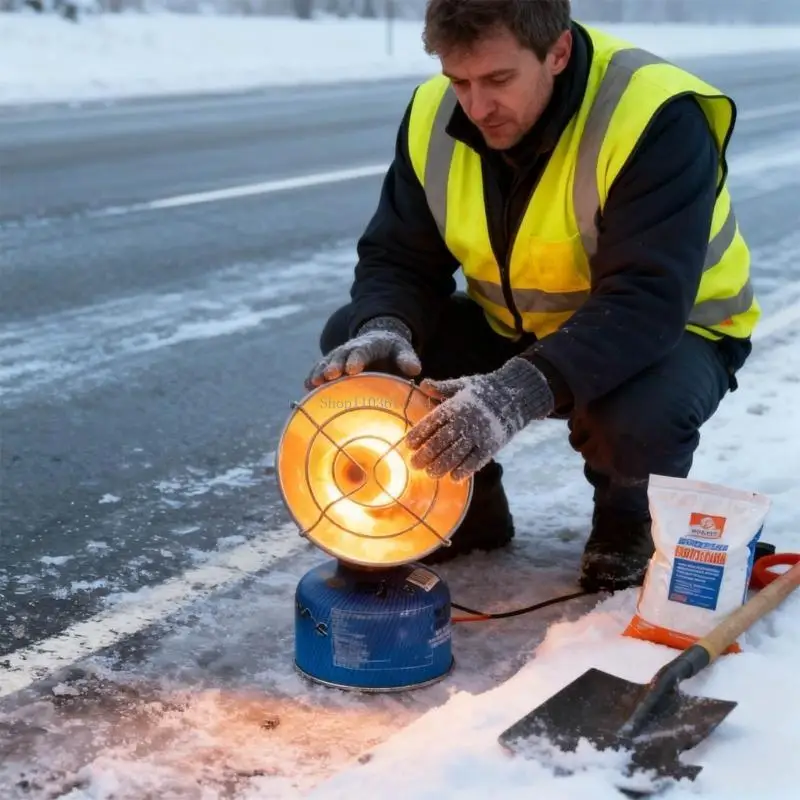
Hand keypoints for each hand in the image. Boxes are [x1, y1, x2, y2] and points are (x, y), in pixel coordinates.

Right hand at [305, 316, 420, 389]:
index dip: (357, 359)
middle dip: (335, 365)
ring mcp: (339, 356)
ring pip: (327, 362)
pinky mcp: (332, 364)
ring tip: (313, 383)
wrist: (378, 340)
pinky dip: (313, 376)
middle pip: (341, 355)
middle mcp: (351, 348)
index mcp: (370, 345)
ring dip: (320, 371)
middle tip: (329, 375)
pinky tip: (307, 387)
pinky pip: (320, 369)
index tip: (353, 369)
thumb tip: (415, 369)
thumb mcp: (402, 351)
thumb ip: (407, 359)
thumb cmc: (393, 351)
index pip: (363, 351)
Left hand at [404, 357, 554, 480]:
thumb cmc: (484, 390)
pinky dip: (464, 470)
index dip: (419, 434)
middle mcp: (465, 421)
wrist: (516, 395)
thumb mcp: (462, 384)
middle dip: (425, 454)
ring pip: (455, 454)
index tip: (408, 444)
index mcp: (455, 405)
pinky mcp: (491, 445)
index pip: (432, 422)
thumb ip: (442, 388)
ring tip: (430, 474)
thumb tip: (422, 384)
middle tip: (414, 464)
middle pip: (440, 441)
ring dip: (441, 466)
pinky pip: (475, 461)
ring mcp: (479, 434)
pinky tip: (454, 478)